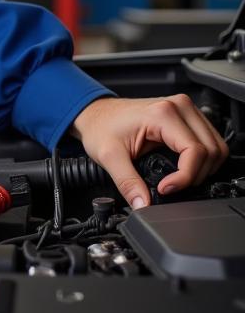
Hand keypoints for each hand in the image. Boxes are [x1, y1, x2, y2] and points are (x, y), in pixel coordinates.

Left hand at [70, 95, 227, 208]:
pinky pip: (209, 142)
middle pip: (212, 150)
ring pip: (216, 147)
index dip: (186, 177)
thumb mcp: (109, 156)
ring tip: (179, 179)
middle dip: (197, 175)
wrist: (95, 113)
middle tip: (172, 186)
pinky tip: (185, 168)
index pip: (195, 151)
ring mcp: (185, 110)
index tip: (166, 188)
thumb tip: (143, 205)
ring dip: (204, 169)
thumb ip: (127, 183)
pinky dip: (203, 160)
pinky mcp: (186, 116)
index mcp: (162, 113)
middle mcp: (179, 107)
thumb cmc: (100, 126)